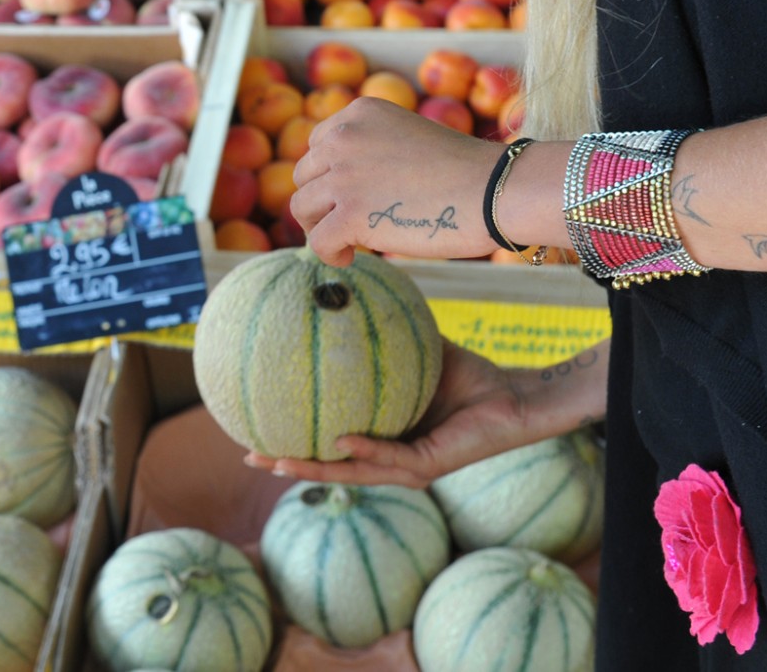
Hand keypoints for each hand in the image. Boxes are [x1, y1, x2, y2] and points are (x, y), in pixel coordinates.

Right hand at [244, 341, 552, 488]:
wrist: (515, 396)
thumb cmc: (469, 375)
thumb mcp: (415, 350)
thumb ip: (380, 335)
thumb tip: (346, 294)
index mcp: (382, 438)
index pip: (329, 445)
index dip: (293, 440)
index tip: (256, 430)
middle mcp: (390, 460)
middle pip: (330, 467)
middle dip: (290, 464)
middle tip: (251, 454)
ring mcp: (408, 468)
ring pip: (351, 473)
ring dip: (313, 468)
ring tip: (278, 460)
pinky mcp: (429, 466)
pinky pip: (389, 458)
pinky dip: (363, 451)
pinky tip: (339, 441)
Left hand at [292, 98, 503, 265]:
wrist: (496, 190)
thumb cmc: (465, 171)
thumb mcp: (407, 137)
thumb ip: (371, 151)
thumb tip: (337, 188)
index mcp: (359, 113)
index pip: (317, 146)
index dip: (330, 175)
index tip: (352, 194)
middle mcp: (344, 138)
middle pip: (304, 177)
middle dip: (323, 201)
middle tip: (351, 222)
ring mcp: (344, 175)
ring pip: (302, 208)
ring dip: (321, 227)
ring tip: (349, 241)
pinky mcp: (351, 214)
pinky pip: (317, 241)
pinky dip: (329, 254)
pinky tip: (349, 257)